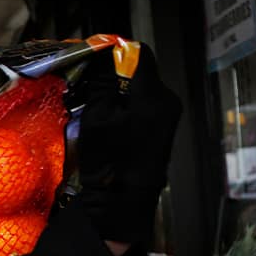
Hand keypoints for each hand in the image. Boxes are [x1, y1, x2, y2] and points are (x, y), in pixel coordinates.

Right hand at [74, 44, 180, 245]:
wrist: (122, 203)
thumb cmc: (110, 160)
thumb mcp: (97, 116)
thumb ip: (102, 82)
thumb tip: (102, 55)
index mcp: (155, 95)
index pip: (139, 53)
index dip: (115, 52)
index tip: (93, 60)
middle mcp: (168, 101)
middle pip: (140, 71)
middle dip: (113, 74)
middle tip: (87, 84)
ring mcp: (168, 117)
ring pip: (140, 89)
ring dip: (117, 91)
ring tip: (94, 104)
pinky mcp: (162, 130)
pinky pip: (143, 106)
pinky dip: (125, 106)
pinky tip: (107, 120)